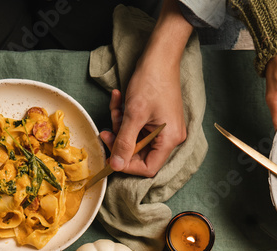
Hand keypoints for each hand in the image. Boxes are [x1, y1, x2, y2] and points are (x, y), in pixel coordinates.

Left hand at [100, 0, 190, 177]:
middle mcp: (169, 137)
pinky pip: (137, 126)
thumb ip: (124, 142)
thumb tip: (116, 165)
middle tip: (106, 131)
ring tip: (115, 108)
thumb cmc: (152, 81)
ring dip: (120, 125)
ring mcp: (163, 127)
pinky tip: (119, 99)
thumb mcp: (134, 114)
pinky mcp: (156, 118)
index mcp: (170, 139)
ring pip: (135, 138)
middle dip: (120, 141)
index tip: (111, 156)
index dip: (127, 165)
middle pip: (139, 153)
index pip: (148, 168)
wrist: (159, 55)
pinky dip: (125, 116)